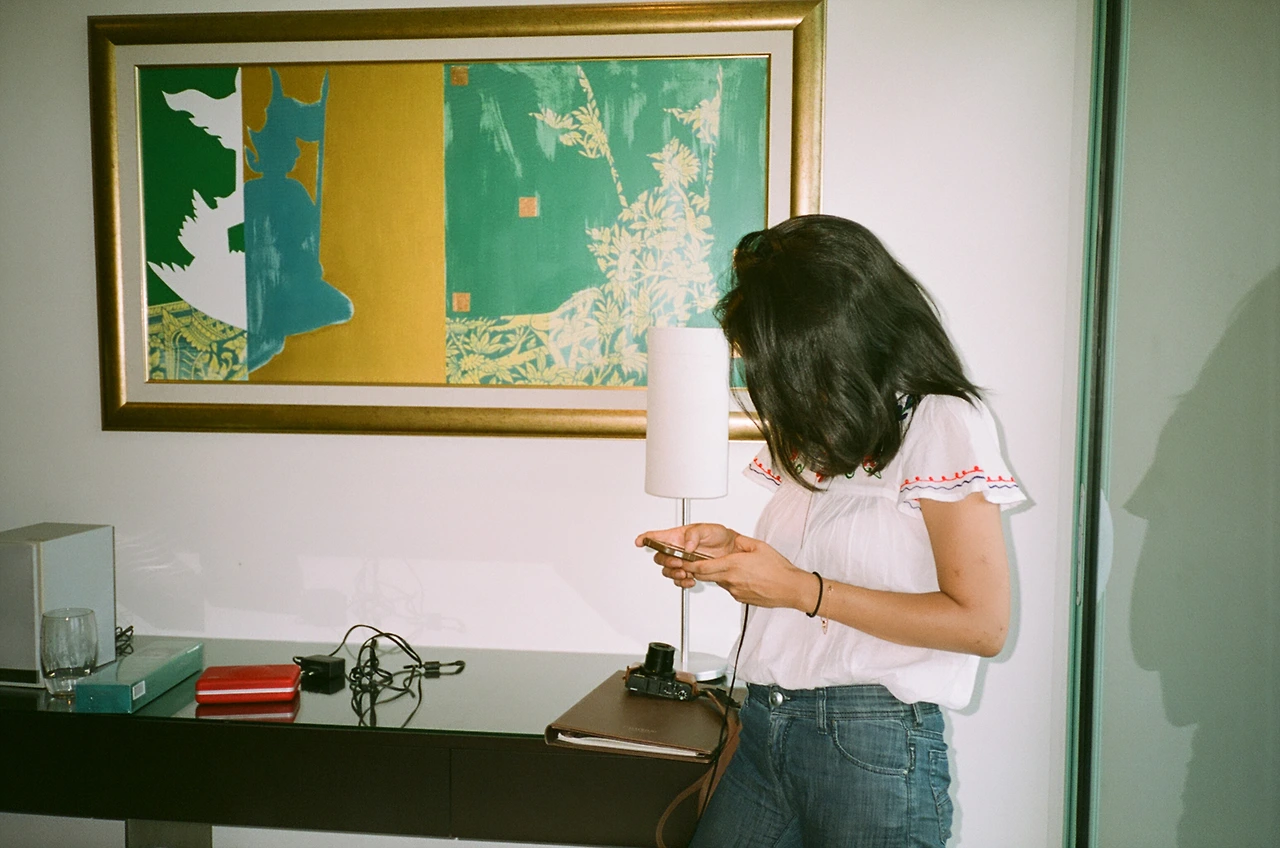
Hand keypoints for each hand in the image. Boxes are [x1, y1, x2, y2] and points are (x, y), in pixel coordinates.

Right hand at [634, 523, 738, 588]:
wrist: (731, 550)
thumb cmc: (719, 536)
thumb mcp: (708, 529)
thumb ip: (694, 535)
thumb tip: (686, 545)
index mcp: (677, 537)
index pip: (656, 537)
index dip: (645, 538)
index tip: (640, 542)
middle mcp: (676, 550)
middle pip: (659, 557)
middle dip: (666, 562)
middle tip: (677, 562)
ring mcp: (682, 562)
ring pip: (667, 571)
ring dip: (674, 573)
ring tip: (685, 573)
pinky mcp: (689, 572)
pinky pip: (679, 581)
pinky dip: (683, 582)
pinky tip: (690, 580)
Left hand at [681, 535, 814, 609]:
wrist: (790, 588)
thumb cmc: (778, 570)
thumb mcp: (759, 546)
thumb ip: (742, 542)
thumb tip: (734, 539)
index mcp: (733, 565)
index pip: (702, 567)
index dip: (688, 565)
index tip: (681, 561)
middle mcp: (731, 580)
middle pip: (705, 576)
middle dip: (696, 570)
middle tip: (691, 564)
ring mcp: (735, 591)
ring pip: (719, 581)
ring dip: (718, 574)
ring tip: (732, 567)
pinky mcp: (741, 598)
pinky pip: (730, 588)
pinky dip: (731, 581)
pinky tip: (744, 577)